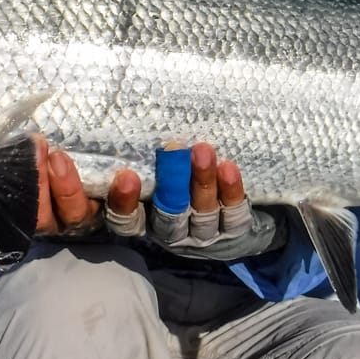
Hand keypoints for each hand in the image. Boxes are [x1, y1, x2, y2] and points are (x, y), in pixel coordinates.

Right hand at [0, 137, 133, 236]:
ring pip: (73, 216)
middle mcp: (44, 223)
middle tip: (27, 150)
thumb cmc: (35, 183)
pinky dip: (123, 198)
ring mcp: (80, 220)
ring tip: (57, 157)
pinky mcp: (114, 214)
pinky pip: (122, 214)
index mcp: (11, 219)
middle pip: (31, 218)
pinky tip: (125, 177)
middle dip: (26, 188)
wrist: (102, 187)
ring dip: (65, 190)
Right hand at [110, 143, 284, 261]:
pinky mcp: (233, 233)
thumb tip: (136, 123)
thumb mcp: (161, 173)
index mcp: (148, 220)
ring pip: (202, 214)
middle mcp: (173, 233)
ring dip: (202, 181)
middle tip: (174, 149)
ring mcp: (204, 235)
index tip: (126, 176)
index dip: (124, 203)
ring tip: (203, 151)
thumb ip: (148, 161)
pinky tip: (228, 168)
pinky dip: (230, 192)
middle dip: (172, 183)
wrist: (235, 213)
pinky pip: (233, 215)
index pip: (128, 221)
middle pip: (169, 215)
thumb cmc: (185, 177)